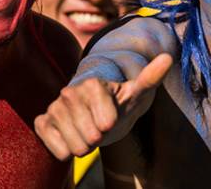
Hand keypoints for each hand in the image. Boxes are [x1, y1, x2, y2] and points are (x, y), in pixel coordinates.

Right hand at [35, 54, 172, 159]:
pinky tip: (71, 137)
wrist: (99, 114)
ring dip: (85, 146)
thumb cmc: (121, 103)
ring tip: (87, 131)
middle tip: (99, 126)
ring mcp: (54, 108)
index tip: (112, 115)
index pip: (106, 122)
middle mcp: (69, 92)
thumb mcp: (139, 93)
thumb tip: (168, 58)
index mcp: (92, 84)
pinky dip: (67, 151)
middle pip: (90, 137)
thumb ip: (151, 78)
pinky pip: (58, 150)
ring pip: (75, 147)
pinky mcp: (42, 123)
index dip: (112, 124)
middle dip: (99, 138)